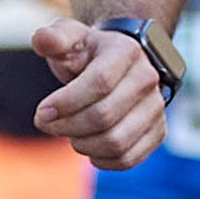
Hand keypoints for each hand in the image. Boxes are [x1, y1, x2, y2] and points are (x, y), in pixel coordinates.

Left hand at [28, 18, 164, 172]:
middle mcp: (148, 78)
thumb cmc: (88, 53)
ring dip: (83, 145)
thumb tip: (41, 39)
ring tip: (69, 134)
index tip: (41, 112)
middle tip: (48, 124)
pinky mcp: (158, 132)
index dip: (66, 103)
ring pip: (116, 142)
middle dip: (68, 126)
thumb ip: (52, 39)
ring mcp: (156, 107)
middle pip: (104, 116)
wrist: (119, 65)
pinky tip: (88, 148)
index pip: (99, 82)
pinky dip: (102, 160)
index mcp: (126, 51)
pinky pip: (128, 158)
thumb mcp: (69, 38)